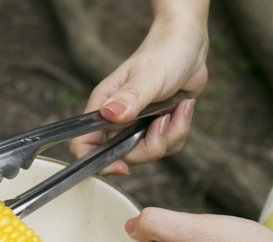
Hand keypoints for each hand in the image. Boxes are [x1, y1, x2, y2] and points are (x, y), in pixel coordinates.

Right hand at [70, 3, 208, 174]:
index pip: (84, 145)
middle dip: (148, 147)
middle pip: (121, 157)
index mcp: (103, 109)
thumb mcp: (148, 76)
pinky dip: (179, 131)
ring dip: (169, 136)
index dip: (98, 162)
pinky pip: (166, 146)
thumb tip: (110, 114)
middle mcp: (116, 121)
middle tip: (163, 122)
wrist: (188, 44)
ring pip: (147, 154)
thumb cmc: (163, 53)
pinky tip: (184, 107)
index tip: (121, 166)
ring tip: (178, 109)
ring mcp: (136, 126)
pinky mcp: (155, 127)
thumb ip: (129, 97)